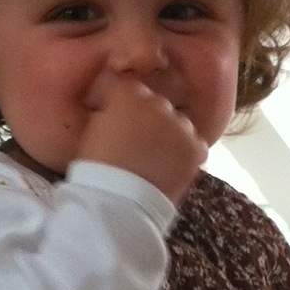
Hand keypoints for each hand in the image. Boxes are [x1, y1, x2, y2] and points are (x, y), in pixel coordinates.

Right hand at [76, 69, 207, 204]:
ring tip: (159, 159)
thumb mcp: (93, 133)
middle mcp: (157, 103)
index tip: (122, 122)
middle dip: (150, 120)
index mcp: (126, 95)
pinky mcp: (195, 147)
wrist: (120, 200)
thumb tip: (116, 115)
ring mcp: (179, 125)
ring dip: (171, 136)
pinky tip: (176, 167)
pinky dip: (189, 153)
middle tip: (141, 144)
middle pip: (157, 105)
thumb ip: (109, 116)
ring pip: (179, 124)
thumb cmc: (97, 169)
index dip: (126, 107)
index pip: (131, 90)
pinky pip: (197, 145)